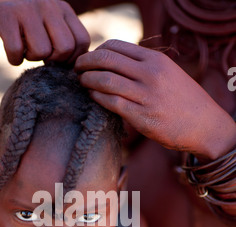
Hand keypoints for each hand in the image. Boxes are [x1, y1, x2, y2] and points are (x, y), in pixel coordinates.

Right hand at [0, 0, 89, 64]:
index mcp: (62, 8)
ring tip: (25, 49)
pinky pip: (16, 51)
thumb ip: (65, 38)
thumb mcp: (49, 22)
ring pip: (42, 51)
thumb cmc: (24, 20)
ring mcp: (26, 9)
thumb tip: (76, 69)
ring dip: (31, 58)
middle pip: (65, 48)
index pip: (82, 41)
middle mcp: (48, 5)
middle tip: (40, 55)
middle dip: (53, 60)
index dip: (71, 58)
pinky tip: (12, 53)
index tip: (57, 60)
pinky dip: (14, 59)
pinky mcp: (5, 16)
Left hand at [75, 40, 235, 159]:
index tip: (89, 60)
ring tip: (82, 83)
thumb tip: (114, 64)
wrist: (204, 125)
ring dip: (87, 80)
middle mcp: (150, 74)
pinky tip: (92, 97)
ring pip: (106, 81)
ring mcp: (147, 96)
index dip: (95, 52)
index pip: (114, 47)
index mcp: (155, 60)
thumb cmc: (183, 100)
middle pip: (106, 60)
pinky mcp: (143, 117)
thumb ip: (143, 66)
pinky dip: (97, 98)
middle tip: (77, 69)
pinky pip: (112, 103)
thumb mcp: (168, 73)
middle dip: (85, 63)